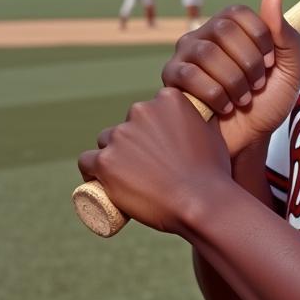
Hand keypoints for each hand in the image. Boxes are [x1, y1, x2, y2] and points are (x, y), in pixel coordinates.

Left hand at [77, 88, 232, 232]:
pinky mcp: (106, 161)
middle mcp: (141, 110)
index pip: (149, 110)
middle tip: (145, 169)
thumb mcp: (212, 133)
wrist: (201, 201)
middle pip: (127, 125)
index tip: (156, 148)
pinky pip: (87, 161)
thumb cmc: (212, 171)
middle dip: (132, 144)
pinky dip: (91, 171)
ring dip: (113, 156)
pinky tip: (96, 180)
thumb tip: (204, 118)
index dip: (151, 129)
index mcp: (168, 98)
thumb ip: (203, 121)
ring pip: (106, 142)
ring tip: (125, 179)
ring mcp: (121, 135)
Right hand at [161, 0, 299, 156]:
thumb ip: (286, 34)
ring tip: (243, 100)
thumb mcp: (290, 70)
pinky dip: (215, 94)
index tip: (270, 64)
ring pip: (207, 53)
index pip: (239, 12)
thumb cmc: (268, 104)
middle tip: (257, 85)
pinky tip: (224, 107)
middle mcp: (205, 34)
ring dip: (234, 81)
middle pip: (223, 29)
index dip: (260, 37)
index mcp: (232, 27)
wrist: (249, 142)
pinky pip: (188, 76)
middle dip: (248, 62)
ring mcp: (185, 55)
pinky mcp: (171, 80)